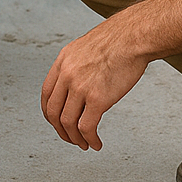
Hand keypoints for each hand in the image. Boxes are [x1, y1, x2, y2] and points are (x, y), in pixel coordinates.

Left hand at [40, 18, 148, 151]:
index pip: (46, 94)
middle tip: (70, 138)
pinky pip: (86, 127)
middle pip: (53, 112)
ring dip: (75, 138)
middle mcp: (67, 74)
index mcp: (63, 61)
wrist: (134, 37)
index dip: (50, 113)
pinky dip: (89, 139)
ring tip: (84, 144)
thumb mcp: (86, 47)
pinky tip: (96, 143)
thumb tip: (77, 84)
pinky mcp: (98, 99)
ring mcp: (81, 87)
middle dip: (60, 130)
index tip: (57, 122)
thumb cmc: (119, 40)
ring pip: (68, 123)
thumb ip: (76, 65)